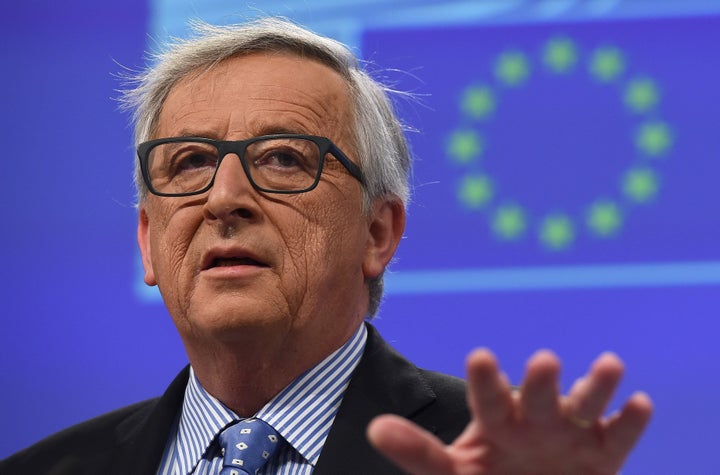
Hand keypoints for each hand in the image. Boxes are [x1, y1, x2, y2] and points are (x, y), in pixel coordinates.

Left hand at [367, 349, 652, 474]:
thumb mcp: (451, 471)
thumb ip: (416, 451)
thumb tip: (374, 428)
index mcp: (496, 419)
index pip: (488, 398)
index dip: (485, 380)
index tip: (481, 356)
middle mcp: (534, 417)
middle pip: (539, 396)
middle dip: (542, 381)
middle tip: (544, 361)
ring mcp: (571, 430)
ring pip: (585, 403)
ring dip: (596, 385)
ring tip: (609, 365)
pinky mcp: (604, 451)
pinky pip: (619, 434)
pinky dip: (629, 420)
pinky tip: (637, 403)